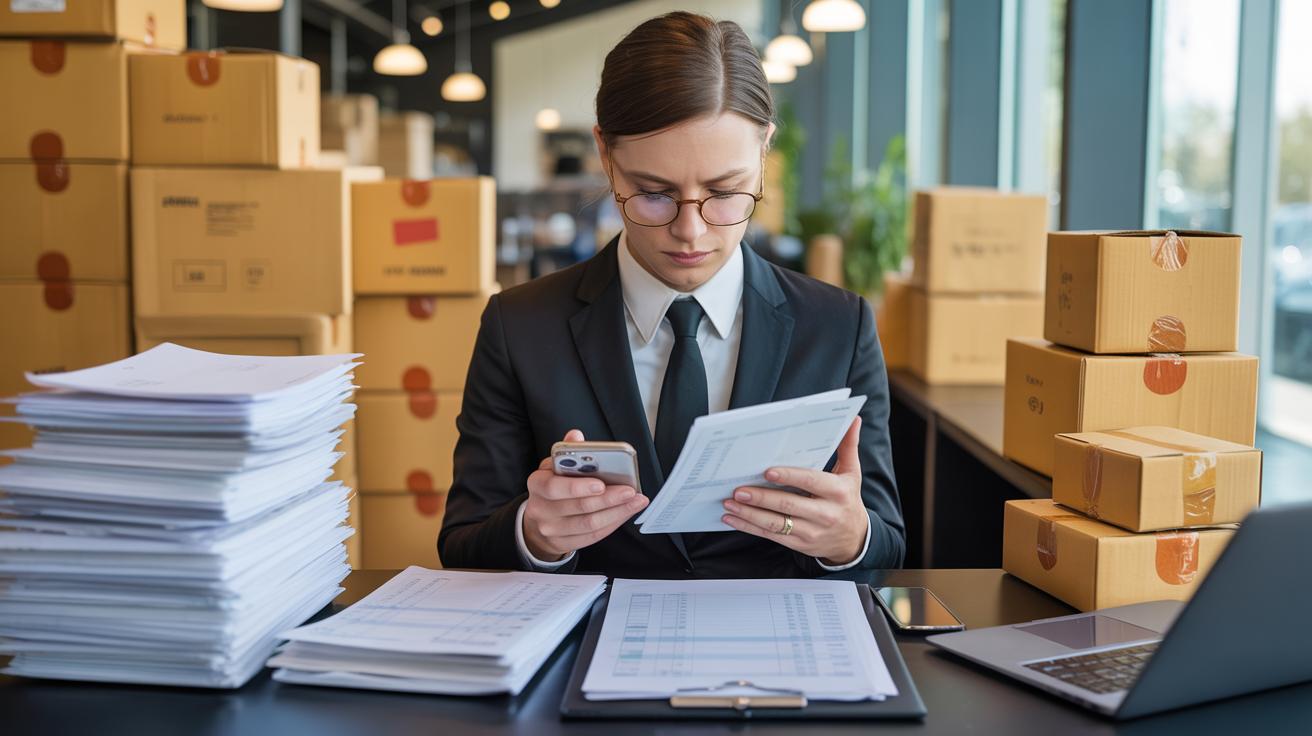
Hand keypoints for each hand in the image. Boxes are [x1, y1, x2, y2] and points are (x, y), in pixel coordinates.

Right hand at [522, 429, 648, 560]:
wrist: (538, 520)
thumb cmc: (551, 488)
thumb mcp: (553, 467)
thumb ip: (566, 452)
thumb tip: (576, 436)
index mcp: (537, 484)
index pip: (555, 487)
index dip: (579, 487)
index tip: (601, 483)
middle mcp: (541, 509)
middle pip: (579, 507)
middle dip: (609, 498)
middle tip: (629, 490)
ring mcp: (552, 530)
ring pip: (590, 524)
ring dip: (617, 511)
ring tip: (635, 501)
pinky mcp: (564, 543)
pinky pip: (594, 535)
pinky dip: (613, 522)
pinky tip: (626, 512)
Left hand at [721, 417, 869, 565]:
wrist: (854, 540)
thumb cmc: (847, 500)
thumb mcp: (851, 474)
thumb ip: (848, 446)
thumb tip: (853, 419)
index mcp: (837, 492)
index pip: (810, 482)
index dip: (789, 477)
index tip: (767, 472)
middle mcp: (825, 513)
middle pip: (788, 504)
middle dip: (761, 498)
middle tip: (738, 490)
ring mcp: (811, 532)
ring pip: (776, 523)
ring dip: (750, 514)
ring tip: (730, 504)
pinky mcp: (799, 544)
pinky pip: (771, 536)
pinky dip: (750, 527)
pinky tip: (733, 518)